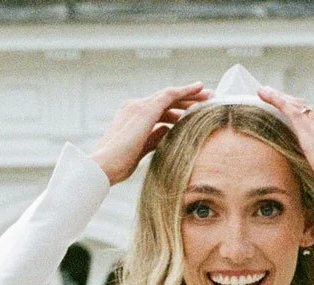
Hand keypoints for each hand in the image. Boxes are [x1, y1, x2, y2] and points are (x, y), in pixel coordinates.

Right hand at [91, 84, 209, 185]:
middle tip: (208, 99)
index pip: (159, 110)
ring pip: (170, 96)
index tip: (193, 113)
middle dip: (187, 100)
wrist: (104, 166)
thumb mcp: (140, 150)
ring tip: (210, 96)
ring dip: (191, 95)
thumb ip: (153, 138)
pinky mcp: (145, 109)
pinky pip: (169, 95)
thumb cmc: (117, 165)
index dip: (177, 111)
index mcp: (131, 117)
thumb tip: (167, 130)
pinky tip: (200, 88)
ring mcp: (139, 106)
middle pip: (166, 101)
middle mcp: (134, 107)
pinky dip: (185, 90)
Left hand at [257, 88, 313, 222]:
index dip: (302, 111)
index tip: (291, 107)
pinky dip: (278, 101)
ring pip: (298, 106)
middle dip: (289, 100)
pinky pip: (292, 112)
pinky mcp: (311, 137)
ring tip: (264, 91)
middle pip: (306, 109)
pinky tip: (266, 94)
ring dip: (280, 97)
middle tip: (272, 94)